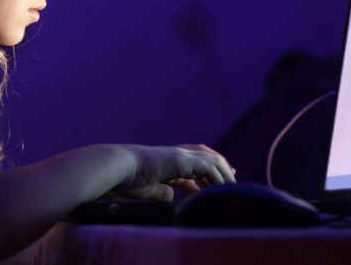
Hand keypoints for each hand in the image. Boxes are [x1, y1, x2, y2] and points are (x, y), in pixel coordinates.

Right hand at [112, 144, 235, 200]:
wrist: (117, 167)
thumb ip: (161, 191)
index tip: (218, 183)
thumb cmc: (125, 179)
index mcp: (167, 162)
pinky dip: (217, 178)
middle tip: (233, 176)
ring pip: (211, 159)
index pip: (193, 165)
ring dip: (223, 173)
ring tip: (231, 187)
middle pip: (206, 156)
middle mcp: (175, 155)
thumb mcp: (147, 189)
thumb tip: (172, 195)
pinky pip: (207, 167)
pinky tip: (221, 188)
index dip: (207, 174)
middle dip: (221, 166)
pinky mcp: (181, 160)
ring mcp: (179, 155)